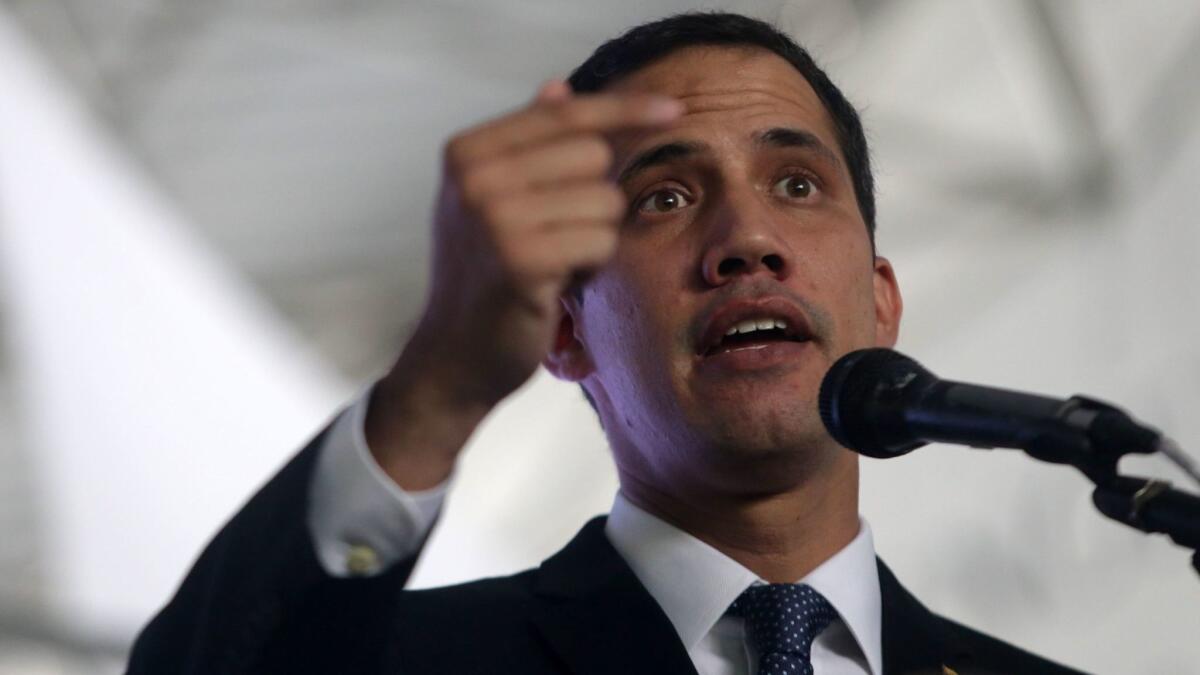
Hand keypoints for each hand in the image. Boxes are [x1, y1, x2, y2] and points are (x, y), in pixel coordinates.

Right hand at [366, 81, 681, 487]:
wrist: (453, 356)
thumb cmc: (483, 276)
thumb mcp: (491, 200)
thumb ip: (526, 143)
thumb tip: (559, 86)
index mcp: (467, 151)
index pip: (566, 114)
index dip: (625, 109)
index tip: (673, 108)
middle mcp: (474, 175)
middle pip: (593, 155)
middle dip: (593, 199)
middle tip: (556, 236)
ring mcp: (494, 216)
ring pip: (604, 201)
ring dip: (593, 238)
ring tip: (553, 263)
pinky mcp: (522, 260)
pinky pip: (601, 242)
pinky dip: (591, 267)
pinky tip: (556, 285)